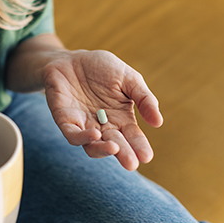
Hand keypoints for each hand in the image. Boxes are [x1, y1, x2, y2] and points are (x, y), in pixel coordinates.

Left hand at [43, 50, 162, 169]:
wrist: (71, 58)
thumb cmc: (102, 68)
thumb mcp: (129, 78)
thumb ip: (144, 98)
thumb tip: (158, 123)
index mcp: (121, 119)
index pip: (133, 138)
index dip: (139, 147)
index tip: (147, 157)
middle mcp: (103, 127)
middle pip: (115, 145)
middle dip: (124, 154)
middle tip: (132, 164)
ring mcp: (83, 125)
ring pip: (92, 146)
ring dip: (102, 150)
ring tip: (114, 149)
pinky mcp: (65, 120)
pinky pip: (73, 134)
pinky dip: (82, 137)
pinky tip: (94, 134)